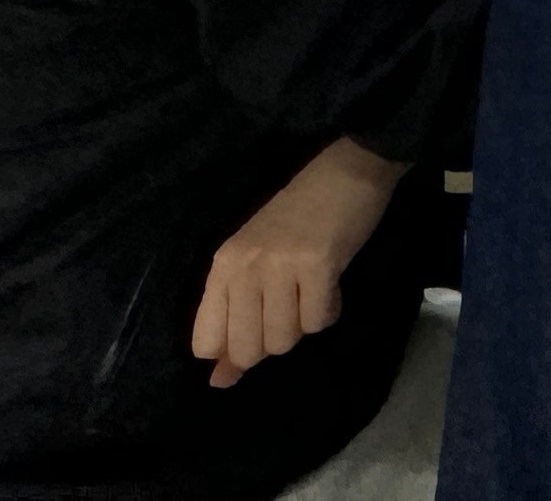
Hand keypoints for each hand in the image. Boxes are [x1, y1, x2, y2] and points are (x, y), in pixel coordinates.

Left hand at [192, 138, 404, 388]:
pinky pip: (319, 321)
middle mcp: (245, 267)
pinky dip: (329, 311)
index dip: (232, 349)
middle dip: (273, 342)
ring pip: (284, 340)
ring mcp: (281, 265)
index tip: (257, 328)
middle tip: (290, 308)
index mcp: (223, 266)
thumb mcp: (254, 262)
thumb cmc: (296, 217)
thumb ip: (234, 319)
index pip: (205, 342)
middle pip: (247, 350)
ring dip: (303, 324)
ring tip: (311, 290)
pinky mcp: (319, 264)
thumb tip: (219, 381)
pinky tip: (331, 285)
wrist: (345, 170)